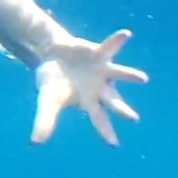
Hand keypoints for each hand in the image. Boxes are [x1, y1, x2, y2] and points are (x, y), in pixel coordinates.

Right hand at [32, 29, 146, 144]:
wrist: (52, 57)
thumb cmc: (54, 84)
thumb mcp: (48, 102)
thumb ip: (45, 121)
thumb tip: (35, 143)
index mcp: (90, 102)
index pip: (99, 120)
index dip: (105, 131)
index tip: (114, 144)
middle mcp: (101, 88)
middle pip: (113, 101)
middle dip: (122, 110)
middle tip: (133, 119)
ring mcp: (102, 71)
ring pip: (119, 73)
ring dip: (130, 75)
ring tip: (143, 79)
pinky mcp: (99, 53)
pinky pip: (110, 46)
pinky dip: (117, 40)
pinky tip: (127, 34)